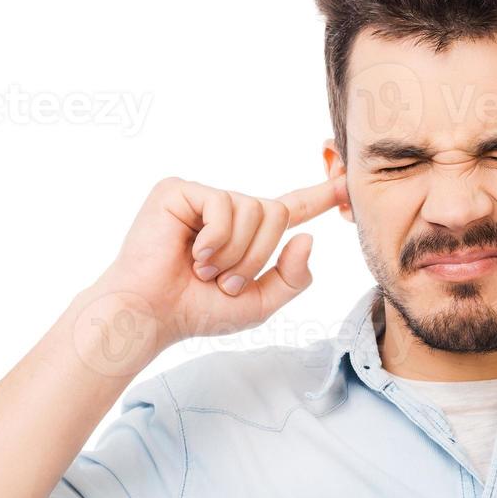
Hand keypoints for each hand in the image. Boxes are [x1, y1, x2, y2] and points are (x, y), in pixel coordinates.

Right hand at [93, 175, 346, 349]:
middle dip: (257, 256)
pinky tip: (191, 253)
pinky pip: (223, 207)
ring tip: (204, 270)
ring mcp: (204, 198)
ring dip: (234, 253)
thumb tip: (307, 237)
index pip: (292, 209)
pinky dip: (214, 239)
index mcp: (248, 234)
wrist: (151, 314)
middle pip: (277, 213)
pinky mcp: (179, 190)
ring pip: (254, 209)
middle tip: (223, 280)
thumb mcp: (259, 303)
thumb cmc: (197, 310)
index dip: (320, 196)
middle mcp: (229, 210)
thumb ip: (292, 277)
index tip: (345, 183)